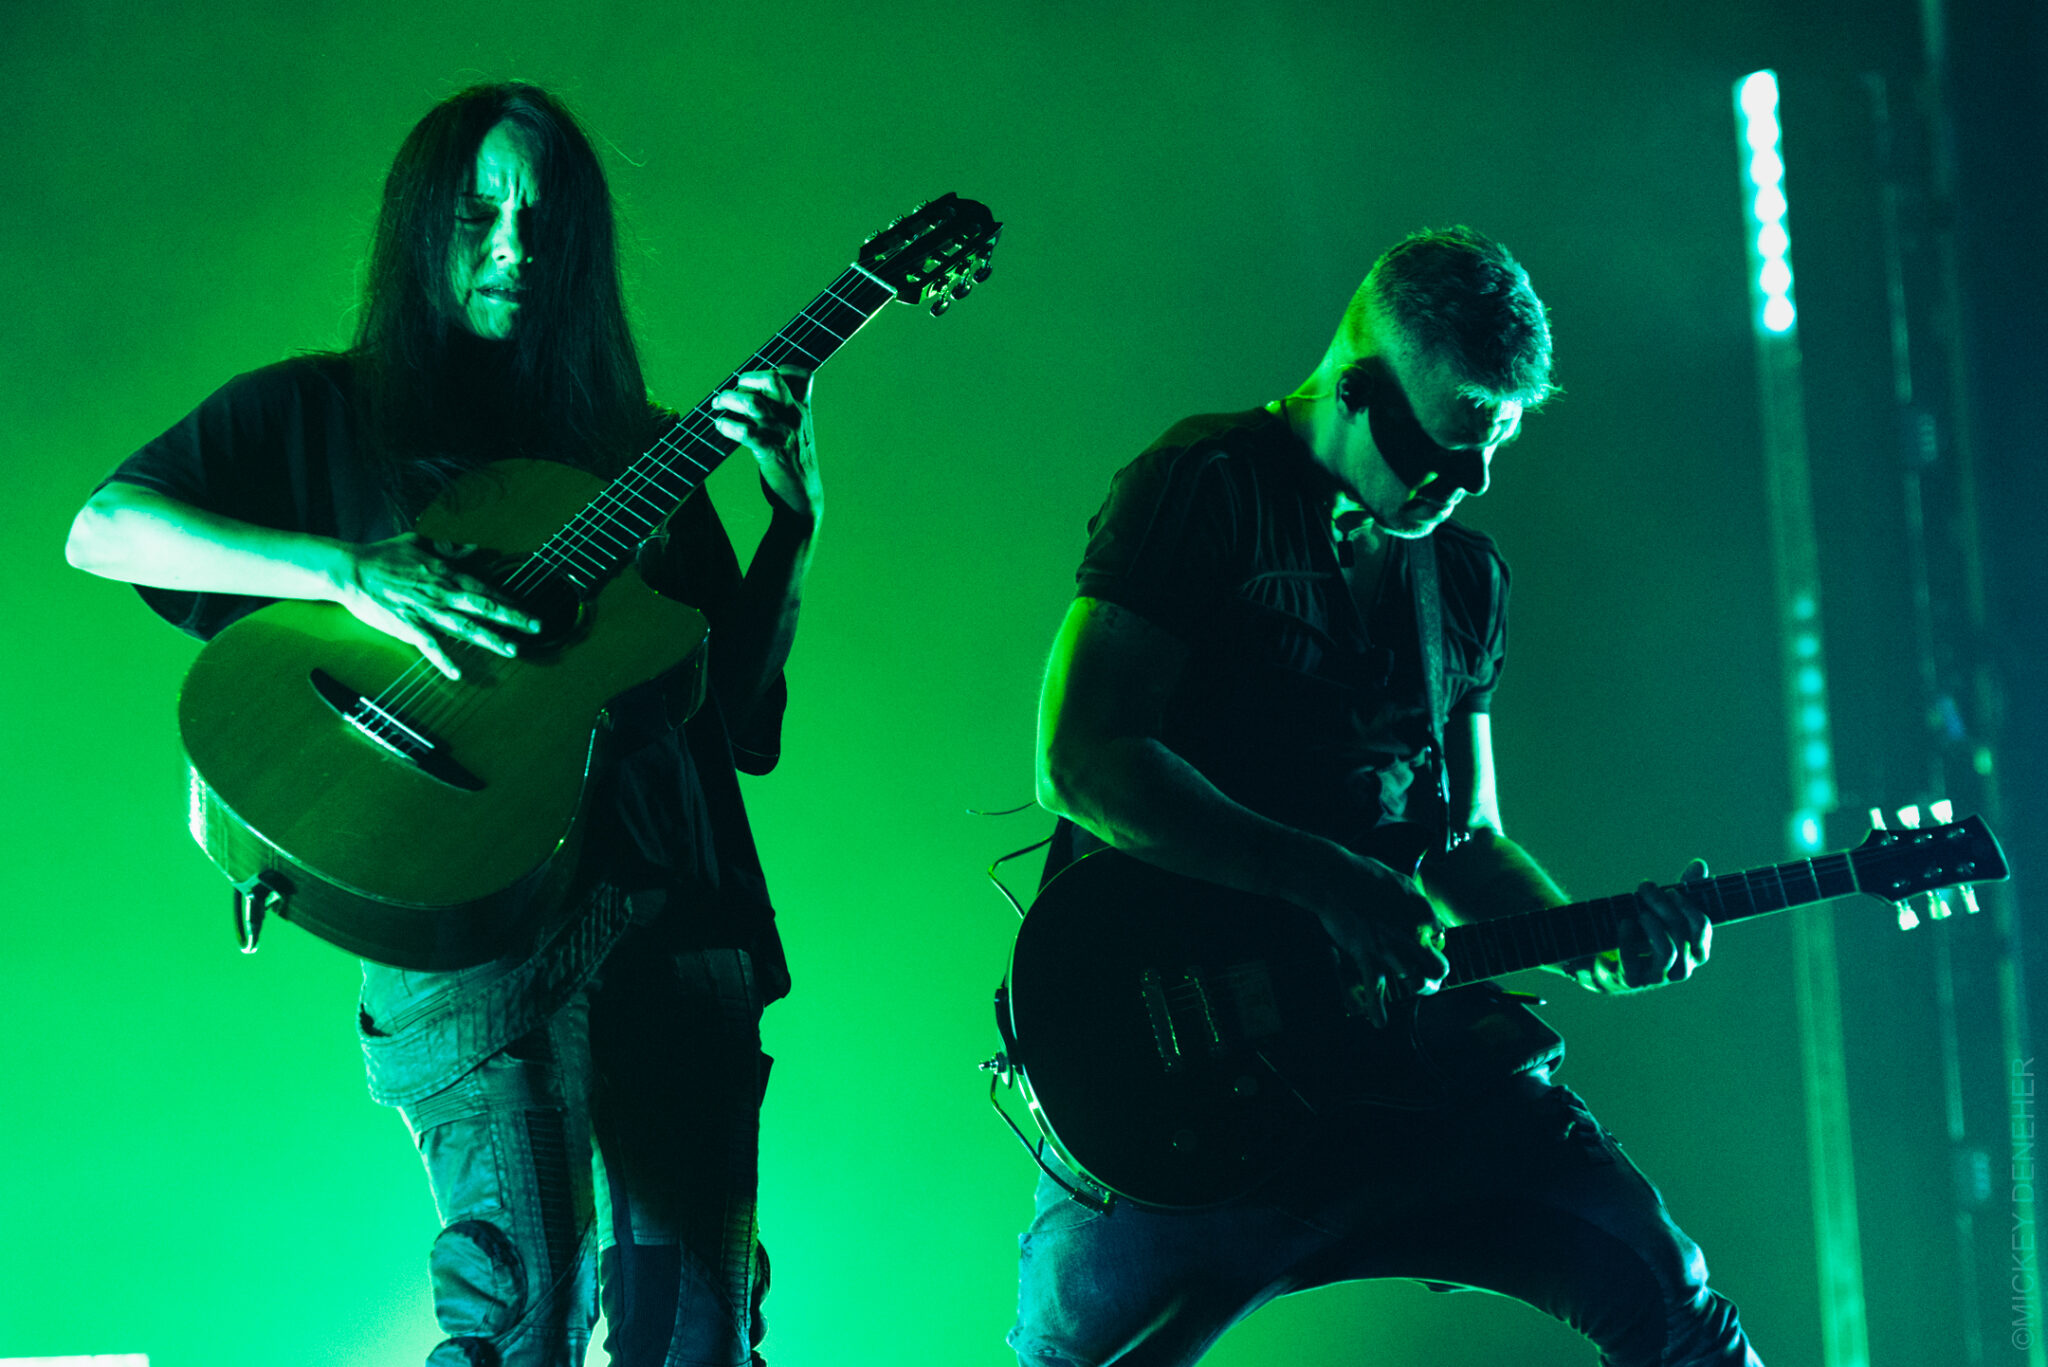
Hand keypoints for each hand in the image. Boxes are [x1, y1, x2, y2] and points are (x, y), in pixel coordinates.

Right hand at [332, 534, 538, 680]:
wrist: (350, 569)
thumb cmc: (384, 556)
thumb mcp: (420, 543)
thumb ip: (450, 550)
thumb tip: (476, 549)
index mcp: (446, 573)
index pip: (486, 588)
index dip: (510, 600)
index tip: (529, 610)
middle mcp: (441, 592)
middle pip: (484, 605)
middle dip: (513, 618)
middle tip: (536, 628)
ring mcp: (425, 610)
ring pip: (464, 626)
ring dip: (489, 639)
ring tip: (512, 650)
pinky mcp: (406, 625)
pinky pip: (428, 645)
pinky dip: (443, 659)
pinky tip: (458, 672)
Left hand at [711, 368, 819, 521]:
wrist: (802, 499)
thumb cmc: (794, 465)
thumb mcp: (798, 433)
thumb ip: (785, 413)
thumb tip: (756, 395)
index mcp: (802, 410)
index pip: (802, 375)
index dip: (781, 368)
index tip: (760, 379)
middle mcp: (794, 417)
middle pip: (772, 379)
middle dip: (746, 379)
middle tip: (733, 390)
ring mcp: (783, 434)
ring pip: (753, 403)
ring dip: (729, 399)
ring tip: (717, 405)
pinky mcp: (770, 452)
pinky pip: (745, 431)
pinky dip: (728, 425)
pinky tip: (720, 426)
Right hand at [1296, 849, 1449, 1027]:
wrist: (1335, 879)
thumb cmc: (1367, 875)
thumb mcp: (1403, 882)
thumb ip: (1419, 903)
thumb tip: (1428, 921)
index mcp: (1423, 915)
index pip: (1441, 936)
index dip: (1434, 939)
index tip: (1426, 938)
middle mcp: (1412, 937)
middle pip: (1439, 968)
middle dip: (1438, 974)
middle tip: (1435, 974)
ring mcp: (1390, 950)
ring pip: (1417, 983)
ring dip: (1420, 988)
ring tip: (1419, 987)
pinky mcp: (1367, 958)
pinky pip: (1375, 990)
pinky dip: (1377, 1010)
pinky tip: (1379, 1022)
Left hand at [1594, 858, 1711, 991]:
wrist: (1606, 959)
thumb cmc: (1644, 930)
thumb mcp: (1663, 909)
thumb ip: (1683, 889)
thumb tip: (1700, 864)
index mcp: (1695, 950)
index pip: (1703, 929)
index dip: (1689, 907)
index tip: (1672, 891)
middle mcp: (1683, 967)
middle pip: (1682, 934)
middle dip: (1664, 907)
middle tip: (1646, 888)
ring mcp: (1658, 976)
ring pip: (1667, 951)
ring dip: (1654, 926)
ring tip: (1640, 912)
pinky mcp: (1634, 980)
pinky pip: (1634, 960)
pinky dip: (1628, 939)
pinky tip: (1625, 923)